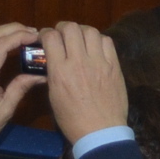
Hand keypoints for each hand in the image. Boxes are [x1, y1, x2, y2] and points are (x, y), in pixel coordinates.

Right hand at [40, 21, 128, 148]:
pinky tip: (95, 47)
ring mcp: (99, 62)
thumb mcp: (54, 96)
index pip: (51, 38)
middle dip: (63, 27)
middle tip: (62, 34)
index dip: (46, 33)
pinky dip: (98, 40)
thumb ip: (53, 73)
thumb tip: (52, 59)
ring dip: (82, 31)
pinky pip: (107, 41)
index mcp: (60, 72)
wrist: (101, 131)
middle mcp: (79, 62)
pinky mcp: (114, 65)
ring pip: (90, 31)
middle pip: (71, 28)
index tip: (45, 36)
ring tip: (79, 38)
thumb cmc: (72, 119)